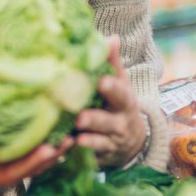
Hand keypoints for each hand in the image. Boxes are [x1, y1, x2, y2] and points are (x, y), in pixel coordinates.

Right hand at [0, 119, 72, 189]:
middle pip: (13, 170)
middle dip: (31, 161)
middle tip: (48, 148)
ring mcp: (9, 173)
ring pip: (33, 169)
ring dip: (51, 157)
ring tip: (68, 141)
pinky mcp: (22, 168)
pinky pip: (41, 164)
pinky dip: (56, 153)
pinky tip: (71, 138)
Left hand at [74, 36, 147, 167]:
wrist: (131, 141)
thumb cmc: (118, 104)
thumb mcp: (121, 83)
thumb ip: (113, 62)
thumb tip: (111, 37)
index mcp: (124, 101)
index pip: (120, 94)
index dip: (112, 89)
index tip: (102, 82)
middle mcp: (119, 123)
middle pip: (108, 122)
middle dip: (96, 119)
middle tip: (81, 117)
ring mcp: (110, 142)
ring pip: (99, 142)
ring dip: (86, 140)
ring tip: (75, 138)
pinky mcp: (100, 158)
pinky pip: (90, 158)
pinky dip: (78, 155)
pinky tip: (64, 151)